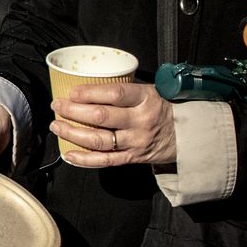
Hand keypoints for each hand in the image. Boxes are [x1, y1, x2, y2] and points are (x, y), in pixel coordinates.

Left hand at [50, 82, 176, 166]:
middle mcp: (140, 121)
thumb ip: (124, 90)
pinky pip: (105, 161)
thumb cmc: (162, 107)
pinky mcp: (134, 158)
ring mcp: (136, 142)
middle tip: (57, 106)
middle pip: (101, 117)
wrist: (189, 134)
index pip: (113, 94)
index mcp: (145, 99)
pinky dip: (84, 159)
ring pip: (99, 140)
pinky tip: (69, 153)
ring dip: (73, 133)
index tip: (71, 92)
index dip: (89, 93)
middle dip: (73, 111)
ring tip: (56, 126)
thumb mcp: (150, 91)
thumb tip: (88, 85)